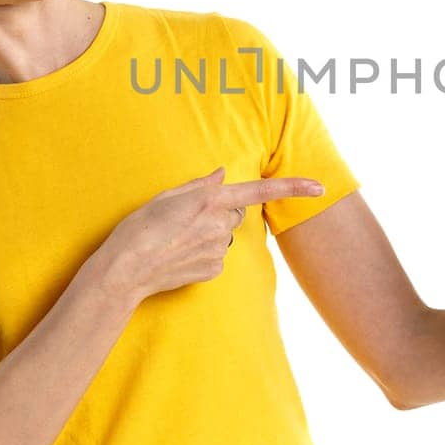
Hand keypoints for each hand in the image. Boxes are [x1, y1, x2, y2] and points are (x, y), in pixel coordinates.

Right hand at [100, 166, 325, 301]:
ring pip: (224, 235)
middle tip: (185, 220)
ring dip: (209, 234)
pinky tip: (180, 256)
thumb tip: (221, 174)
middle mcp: (219, 224)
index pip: (260, 191)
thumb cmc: (139, 228)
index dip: (292, 188)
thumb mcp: (165, 197)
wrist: (125, 270)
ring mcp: (218, 249)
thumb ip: (199, 185)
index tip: (319, 187)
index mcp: (209, 199)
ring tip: (177, 239)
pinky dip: (202, 254)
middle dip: (218, 213)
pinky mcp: (214, 269)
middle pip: (234, 213)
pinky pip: (216, 256)